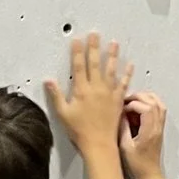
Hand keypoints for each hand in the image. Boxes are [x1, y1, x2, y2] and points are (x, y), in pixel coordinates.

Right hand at [44, 33, 132, 155]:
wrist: (99, 144)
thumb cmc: (80, 131)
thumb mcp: (63, 113)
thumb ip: (56, 95)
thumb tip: (48, 81)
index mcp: (81, 90)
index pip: (78, 66)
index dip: (77, 52)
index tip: (77, 40)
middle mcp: (96, 88)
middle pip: (94, 63)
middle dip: (94, 47)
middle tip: (95, 34)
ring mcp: (109, 93)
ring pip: (110, 70)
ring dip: (112, 55)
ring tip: (113, 43)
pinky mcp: (118, 100)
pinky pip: (124, 84)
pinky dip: (127, 74)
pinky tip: (130, 65)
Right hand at [119, 91, 168, 178]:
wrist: (149, 176)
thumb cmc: (136, 164)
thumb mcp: (125, 146)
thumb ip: (123, 128)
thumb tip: (120, 114)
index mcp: (150, 131)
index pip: (146, 107)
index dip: (132, 104)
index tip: (122, 110)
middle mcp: (158, 126)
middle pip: (154, 101)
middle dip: (139, 97)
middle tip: (125, 101)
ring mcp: (160, 127)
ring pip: (159, 104)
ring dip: (146, 98)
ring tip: (131, 102)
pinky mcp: (159, 129)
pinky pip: (159, 110)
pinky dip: (150, 104)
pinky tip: (138, 109)